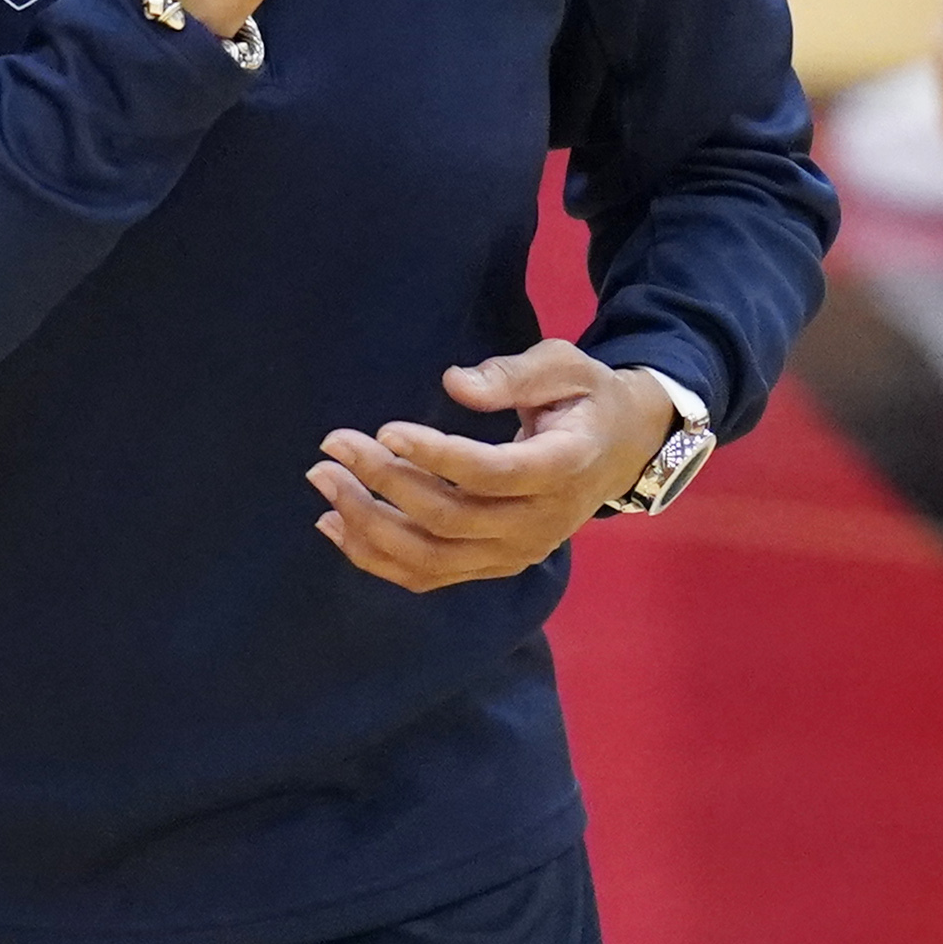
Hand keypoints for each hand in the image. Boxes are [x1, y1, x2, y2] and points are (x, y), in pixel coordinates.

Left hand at [313, 340, 670, 589]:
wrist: (619, 453)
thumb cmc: (585, 401)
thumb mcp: (567, 368)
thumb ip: (514, 374)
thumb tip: (454, 383)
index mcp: (560, 470)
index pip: (489, 474)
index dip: (434, 456)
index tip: (385, 429)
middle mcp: (537, 525)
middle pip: (448, 519)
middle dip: (383, 482)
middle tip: (334, 445)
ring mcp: (513, 553)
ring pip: (429, 558)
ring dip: (367, 524)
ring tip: (324, 481)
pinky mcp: (492, 565)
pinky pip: (427, 575)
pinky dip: (375, 558)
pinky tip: (333, 526)